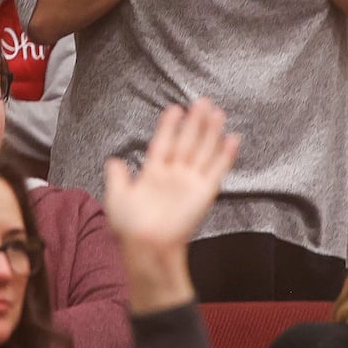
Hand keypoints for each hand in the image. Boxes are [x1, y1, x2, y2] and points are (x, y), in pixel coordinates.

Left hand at [104, 99, 239, 311]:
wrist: (146, 245)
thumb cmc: (129, 226)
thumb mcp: (116, 197)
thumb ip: (118, 177)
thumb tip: (114, 160)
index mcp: (152, 173)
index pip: (163, 143)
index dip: (169, 127)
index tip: (175, 108)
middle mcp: (173, 175)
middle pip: (186, 142)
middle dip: (194, 123)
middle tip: (203, 101)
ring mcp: (189, 183)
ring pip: (203, 151)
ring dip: (211, 132)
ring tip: (218, 112)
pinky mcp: (204, 193)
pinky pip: (217, 170)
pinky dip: (225, 155)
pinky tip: (233, 138)